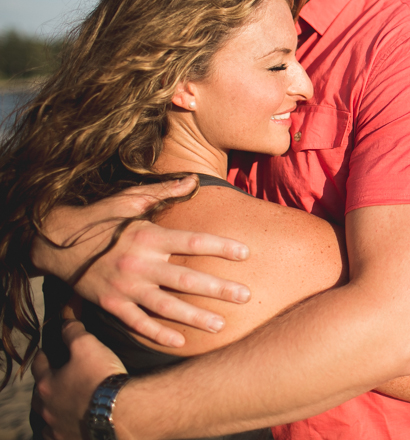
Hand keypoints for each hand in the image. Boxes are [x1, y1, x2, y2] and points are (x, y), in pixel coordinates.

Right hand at [32, 177, 252, 347]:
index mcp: (148, 236)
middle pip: (187, 279)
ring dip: (195, 317)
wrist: (54, 241)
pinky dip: (158, 334)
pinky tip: (180, 342)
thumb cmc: (99, 217)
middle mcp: (140, 263)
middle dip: (219, 289)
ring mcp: (126, 287)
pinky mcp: (111, 304)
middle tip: (245, 296)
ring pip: (167, 306)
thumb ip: (164, 191)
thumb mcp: (130, 199)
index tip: (246, 253)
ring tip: (220, 325)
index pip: (194, 241)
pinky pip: (138, 323)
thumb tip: (194, 178)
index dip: (221, 247)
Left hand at [32, 321, 126, 439]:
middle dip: (46, 386)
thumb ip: (74, 333)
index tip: (46, 352)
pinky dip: (64, 428)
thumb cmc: (101, 378)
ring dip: (54, 410)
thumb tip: (66, 322)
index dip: (43, 356)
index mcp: (47, 385)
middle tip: (55, 380)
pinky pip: (61, 435)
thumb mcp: (88, 346)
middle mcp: (48, 409)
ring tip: (64, 405)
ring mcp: (58, 428)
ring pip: (49, 418)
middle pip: (40, 395)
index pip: (39, 366)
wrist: (119, 411)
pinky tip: (72, 424)